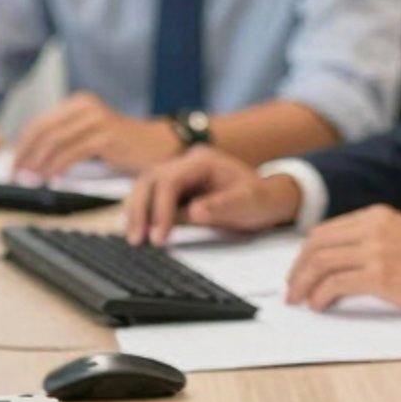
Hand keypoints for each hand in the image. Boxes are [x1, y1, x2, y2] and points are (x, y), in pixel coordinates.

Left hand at [12, 93, 180, 180]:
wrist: (160, 145)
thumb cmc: (124, 146)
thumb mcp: (90, 138)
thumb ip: (65, 142)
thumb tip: (29, 161)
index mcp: (78, 104)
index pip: (38, 123)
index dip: (21, 146)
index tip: (13, 167)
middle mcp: (86, 106)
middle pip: (42, 130)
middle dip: (25, 156)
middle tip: (16, 177)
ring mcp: (97, 119)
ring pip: (54, 141)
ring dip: (38, 164)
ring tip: (30, 181)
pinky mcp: (107, 135)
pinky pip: (73, 152)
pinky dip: (57, 167)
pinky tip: (51, 179)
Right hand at [125, 149, 300, 244]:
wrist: (266, 199)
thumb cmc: (259, 200)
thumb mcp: (248, 204)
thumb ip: (222, 206)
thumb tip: (193, 212)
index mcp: (203, 161)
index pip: (170, 180)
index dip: (160, 209)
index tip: (159, 237)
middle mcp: (186, 162)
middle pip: (150, 179)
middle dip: (140, 210)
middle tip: (137, 240)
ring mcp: (179, 173)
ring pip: (145, 186)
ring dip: (136, 212)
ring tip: (134, 239)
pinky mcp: (175, 188)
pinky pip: (150, 196)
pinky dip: (141, 213)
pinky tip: (135, 230)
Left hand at [284, 208, 400, 314]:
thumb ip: (372, 241)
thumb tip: (340, 262)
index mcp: (377, 215)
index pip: (325, 231)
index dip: (305, 254)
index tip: (298, 272)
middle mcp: (372, 227)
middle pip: (316, 245)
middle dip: (297, 269)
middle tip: (290, 291)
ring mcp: (376, 249)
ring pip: (321, 263)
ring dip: (303, 284)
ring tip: (299, 301)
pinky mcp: (381, 275)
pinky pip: (336, 284)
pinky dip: (321, 296)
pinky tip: (320, 306)